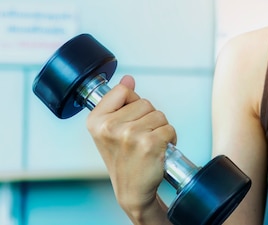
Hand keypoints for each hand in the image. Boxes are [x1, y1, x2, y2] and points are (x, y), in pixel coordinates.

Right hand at [86, 75, 175, 223]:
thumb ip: (118, 102)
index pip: (122, 90)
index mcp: (96, 121)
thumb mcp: (111, 130)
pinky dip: (169, 139)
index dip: (131, 104)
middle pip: (145, 102)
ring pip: (159, 115)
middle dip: (148, 118)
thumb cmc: (123, 160)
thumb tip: (128, 79)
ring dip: (159, 129)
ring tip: (148, 144)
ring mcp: (130, 135)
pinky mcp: (149, 143)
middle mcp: (110, 127)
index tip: (126, 121)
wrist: (132, 189)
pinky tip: (157, 150)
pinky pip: (170, 128)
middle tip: (138, 138)